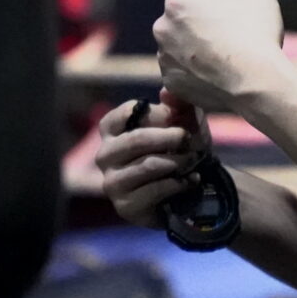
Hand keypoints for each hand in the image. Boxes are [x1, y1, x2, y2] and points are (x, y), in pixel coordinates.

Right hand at [94, 89, 211, 228]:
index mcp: (111, 130)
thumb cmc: (179, 148)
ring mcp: (112, 183)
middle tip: (188, 139)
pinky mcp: (125, 206)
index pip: (126, 113)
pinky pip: (155, 190)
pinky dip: (178, 183)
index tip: (175, 118)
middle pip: (136, 140)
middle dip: (169, 138)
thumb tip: (166, 91)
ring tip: (192, 160)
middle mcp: (104, 155)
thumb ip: (178, 103)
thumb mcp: (183, 121)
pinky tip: (191, 180)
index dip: (156, 115)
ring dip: (177, 162)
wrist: (189, 188)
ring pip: (147, 166)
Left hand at [153, 0, 286, 112]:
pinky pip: (184, 68)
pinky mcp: (171, 82)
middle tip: (233, 33)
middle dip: (205, 18)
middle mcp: (162, 26)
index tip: (237, 11)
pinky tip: (218, 71)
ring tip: (227, 54)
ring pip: (183, 41)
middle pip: (187, 13)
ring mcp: (164, 57)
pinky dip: (197, 67)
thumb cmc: (256, 32)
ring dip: (199, 42)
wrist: (257, 83)